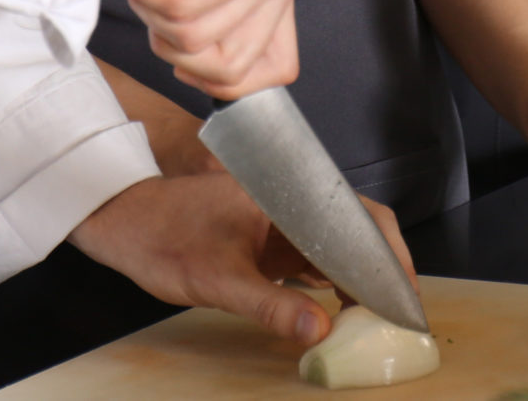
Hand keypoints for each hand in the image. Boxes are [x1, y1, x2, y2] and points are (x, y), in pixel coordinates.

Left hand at [70, 172, 414, 349]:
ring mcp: (282, 220)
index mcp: (288, 196)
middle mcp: (292, 202)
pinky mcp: (270, 238)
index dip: (389, 259)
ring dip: (360, 278)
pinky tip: (340, 310)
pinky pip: (315, 256)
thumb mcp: (218, 279)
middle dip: (382, 270)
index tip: (403, 297)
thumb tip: (320, 331)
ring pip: (339, 244)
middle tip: (398, 314)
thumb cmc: (164, 238)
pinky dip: (334, 282)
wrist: (124, 220)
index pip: (359, 220)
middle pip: (357, 230)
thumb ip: (271, 304)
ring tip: (376, 318)